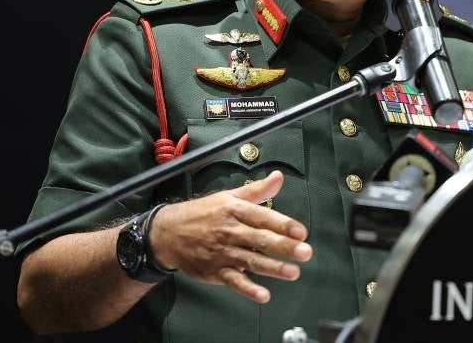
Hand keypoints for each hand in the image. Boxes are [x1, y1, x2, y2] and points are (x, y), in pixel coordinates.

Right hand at [148, 170, 311, 302]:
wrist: (167, 232)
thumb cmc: (203, 213)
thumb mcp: (228, 196)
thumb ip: (257, 190)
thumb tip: (279, 177)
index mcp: (235, 210)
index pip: (262, 217)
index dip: (283, 224)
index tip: (301, 232)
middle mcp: (230, 231)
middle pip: (260, 240)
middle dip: (284, 247)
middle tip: (305, 252)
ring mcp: (222, 252)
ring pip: (251, 261)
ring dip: (273, 268)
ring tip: (293, 272)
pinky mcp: (214, 271)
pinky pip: (233, 281)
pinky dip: (248, 289)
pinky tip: (263, 295)